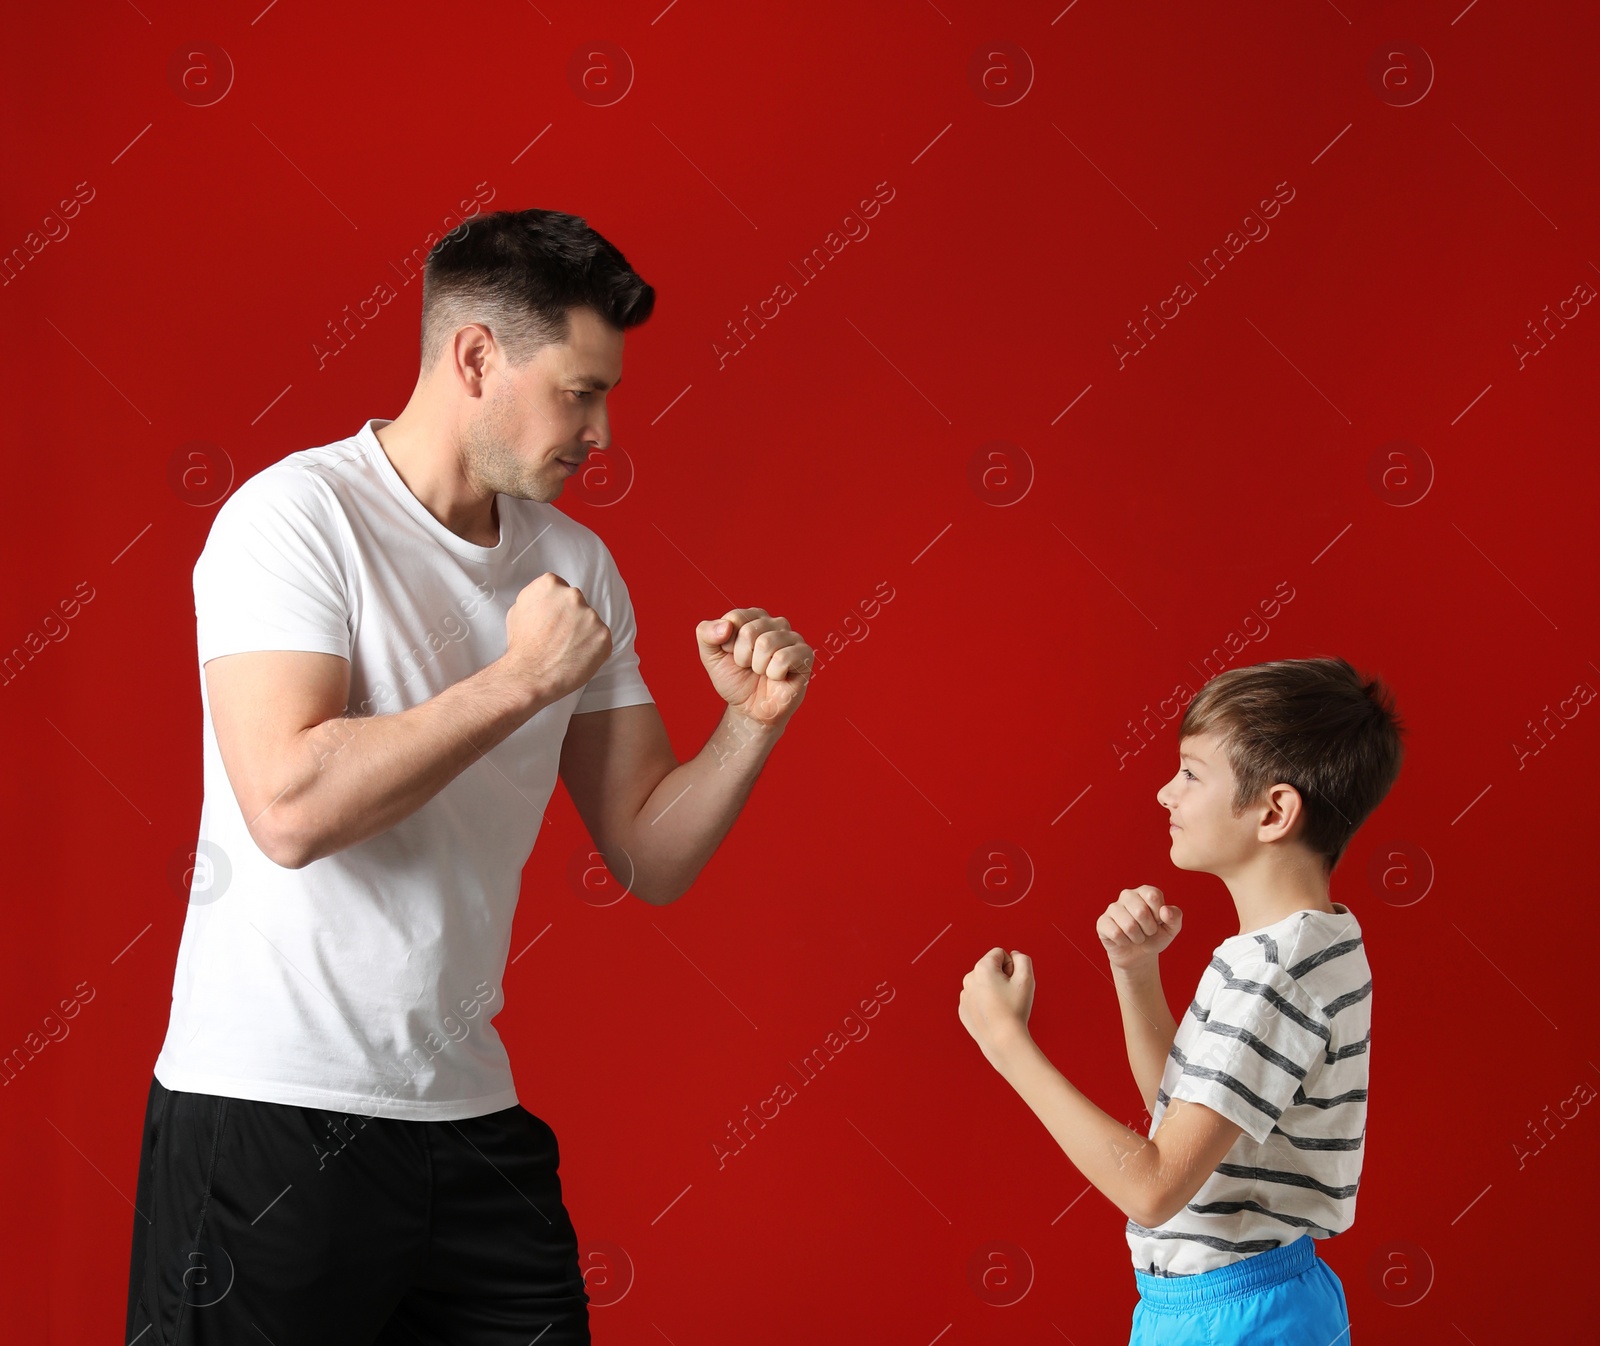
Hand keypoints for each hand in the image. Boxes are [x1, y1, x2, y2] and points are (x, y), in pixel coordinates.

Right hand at [500, 573, 612, 708]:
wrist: (530, 675)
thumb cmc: (522, 647)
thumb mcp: (517, 610)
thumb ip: (536, 598)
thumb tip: (545, 600)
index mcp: (550, 584)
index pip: (560, 589)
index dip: (556, 607)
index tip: (554, 619)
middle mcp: (573, 595)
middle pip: (577, 603)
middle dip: (571, 618)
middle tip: (559, 637)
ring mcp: (590, 615)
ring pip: (590, 621)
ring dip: (582, 633)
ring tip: (566, 650)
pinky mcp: (603, 634)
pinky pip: (601, 639)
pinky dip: (592, 648)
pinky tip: (577, 657)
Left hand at [697, 609, 812, 729]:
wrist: (750, 710)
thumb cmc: (735, 680)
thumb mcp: (711, 656)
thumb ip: (706, 633)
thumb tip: (726, 626)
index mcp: (754, 617)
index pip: (735, 618)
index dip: (728, 644)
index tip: (732, 655)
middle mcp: (775, 623)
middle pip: (749, 631)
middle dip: (742, 657)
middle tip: (749, 667)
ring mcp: (792, 638)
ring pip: (765, 643)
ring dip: (757, 667)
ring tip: (763, 673)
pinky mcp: (805, 654)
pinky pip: (782, 658)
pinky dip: (773, 674)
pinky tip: (777, 677)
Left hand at [958, 947, 1034, 1070]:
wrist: (1003, 1041)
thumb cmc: (1015, 1009)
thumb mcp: (1027, 978)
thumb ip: (1023, 959)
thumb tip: (1013, 955)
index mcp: (982, 967)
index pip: (1000, 954)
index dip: (1011, 967)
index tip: (1013, 983)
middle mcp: (968, 978)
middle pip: (991, 969)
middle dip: (1001, 978)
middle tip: (1009, 996)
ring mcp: (964, 995)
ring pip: (983, 985)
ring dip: (993, 991)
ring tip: (1001, 1008)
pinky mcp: (963, 1010)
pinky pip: (977, 1000)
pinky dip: (985, 1004)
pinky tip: (993, 1016)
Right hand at [1096, 885, 1182, 972]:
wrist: (1139, 955)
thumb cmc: (1155, 937)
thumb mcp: (1172, 929)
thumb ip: (1175, 917)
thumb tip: (1165, 910)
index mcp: (1145, 891)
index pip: (1153, 896)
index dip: (1159, 915)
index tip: (1158, 921)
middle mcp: (1127, 895)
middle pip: (1141, 911)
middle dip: (1149, 929)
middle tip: (1147, 932)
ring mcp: (1113, 908)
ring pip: (1128, 925)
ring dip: (1137, 938)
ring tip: (1136, 937)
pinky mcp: (1102, 922)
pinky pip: (1115, 933)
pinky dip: (1125, 942)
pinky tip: (1124, 940)